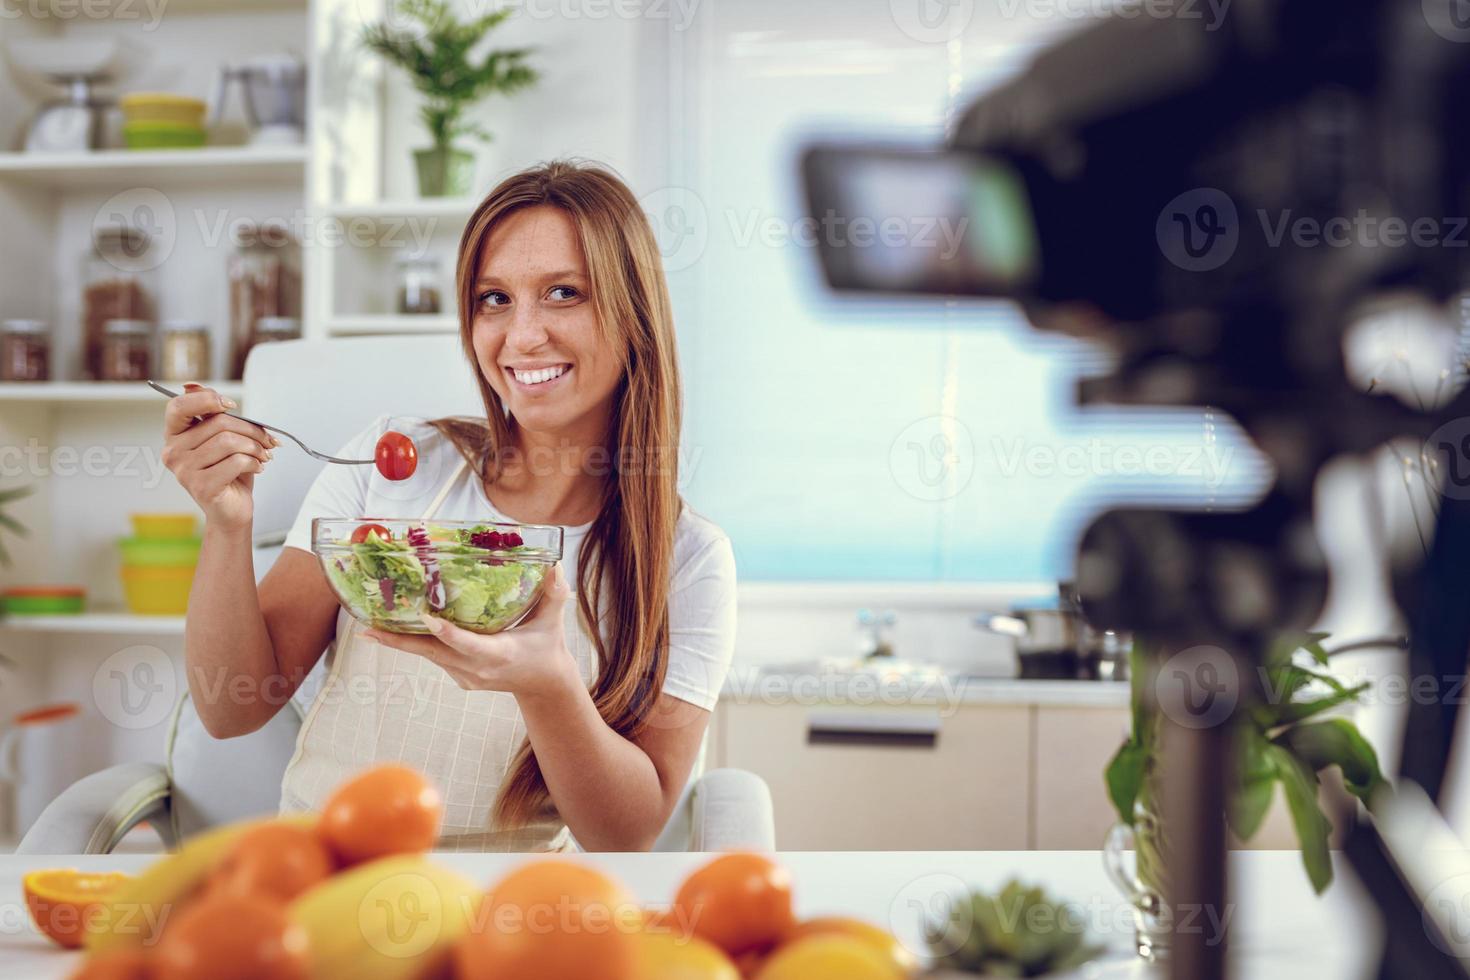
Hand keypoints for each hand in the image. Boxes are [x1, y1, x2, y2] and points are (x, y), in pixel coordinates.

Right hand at [161, 383, 278, 530]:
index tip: (232, 405)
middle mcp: (173, 451)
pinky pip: (236, 462)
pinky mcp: (201, 486)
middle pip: (218, 423)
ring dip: (255, 447)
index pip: (178, 406)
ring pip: (229, 442)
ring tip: (263, 455)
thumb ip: (213, 414)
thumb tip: (194, 385)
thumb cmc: (229, 472)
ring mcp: (184, 470)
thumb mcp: (223, 438)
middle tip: (267, 440)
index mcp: (175, 435)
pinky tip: (258, 468)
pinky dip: (255, 462)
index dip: (207, 399)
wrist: (232, 510)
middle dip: (251, 429)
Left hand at [364, 564, 578, 699]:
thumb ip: (555, 594)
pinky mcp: (459, 677)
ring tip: (369, 628)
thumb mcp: (552, 622)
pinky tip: (393, 631)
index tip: (425, 618)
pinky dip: (415, 644)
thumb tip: (554, 564)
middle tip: (369, 629)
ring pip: (427, 656)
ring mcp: (465, 676)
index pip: (469, 644)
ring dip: (399, 642)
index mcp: (499, 654)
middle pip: (433, 652)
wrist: (542, 685)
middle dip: (399, 641)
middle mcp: (477, 669)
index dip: (447, 632)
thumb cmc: (547, 648)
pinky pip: (433, 657)